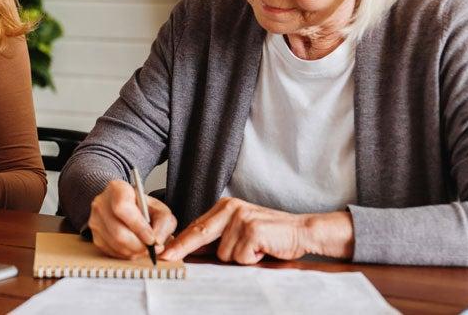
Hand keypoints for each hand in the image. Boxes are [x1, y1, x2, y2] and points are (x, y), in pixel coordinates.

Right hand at [88, 179, 177, 259]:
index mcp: (117, 189)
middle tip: (152, 249)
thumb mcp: (158, 208)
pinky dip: (126, 254)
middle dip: (139, 246)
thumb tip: (157, 242)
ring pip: (115, 245)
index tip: (152, 239)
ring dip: (134, 252)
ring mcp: (95, 220)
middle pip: (118, 232)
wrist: (124, 204)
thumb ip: (164, 223)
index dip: (139, 227)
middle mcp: (101, 203)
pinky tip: (134, 249)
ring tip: (145, 249)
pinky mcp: (95, 236)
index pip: (122, 208)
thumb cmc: (142, 206)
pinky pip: (111, 252)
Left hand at [160, 197, 353, 264]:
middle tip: (167, 257)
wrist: (302, 231)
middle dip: (182, 248)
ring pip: (224, 253)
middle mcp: (231, 208)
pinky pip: (240, 257)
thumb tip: (191, 251)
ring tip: (255, 250)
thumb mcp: (240, 231)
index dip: (180, 241)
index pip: (197, 226)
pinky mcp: (252, 229)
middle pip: (200, 233)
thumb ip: (219, 238)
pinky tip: (263, 251)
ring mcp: (241, 218)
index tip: (164, 251)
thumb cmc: (271, 235)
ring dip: (239, 259)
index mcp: (226, 207)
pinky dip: (251, 260)